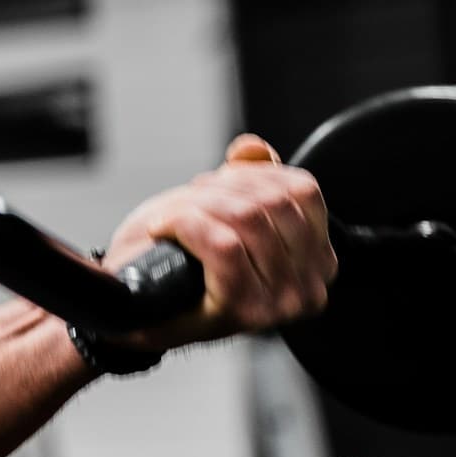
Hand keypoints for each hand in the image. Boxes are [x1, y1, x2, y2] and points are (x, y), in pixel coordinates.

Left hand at [99, 135, 334, 352]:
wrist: (136, 304)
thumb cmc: (180, 258)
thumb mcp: (220, 207)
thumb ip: (249, 176)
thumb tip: (252, 147)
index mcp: (318, 261)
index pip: (303, 192)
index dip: (253, 174)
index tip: (217, 183)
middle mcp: (309, 287)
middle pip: (271, 202)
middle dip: (219, 189)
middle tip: (188, 202)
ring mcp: (279, 303)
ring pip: (246, 218)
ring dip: (197, 204)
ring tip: (173, 215)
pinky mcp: (242, 308)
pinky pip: (222, 244)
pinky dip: (184, 224)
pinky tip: (162, 227)